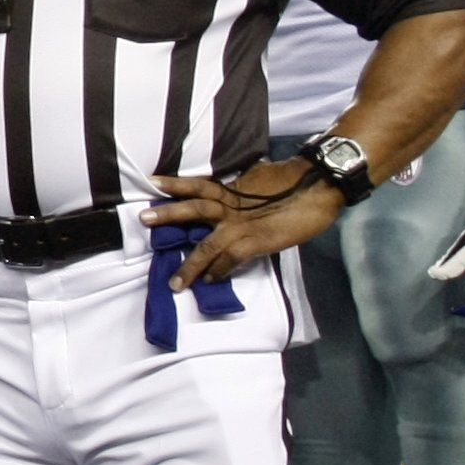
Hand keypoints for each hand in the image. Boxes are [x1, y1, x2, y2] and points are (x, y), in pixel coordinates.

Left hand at [145, 156, 342, 289]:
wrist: (321, 186)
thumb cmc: (295, 183)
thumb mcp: (261, 181)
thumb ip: (243, 189)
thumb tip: (236, 190)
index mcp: (233, 189)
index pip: (199, 184)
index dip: (177, 184)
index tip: (153, 182)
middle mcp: (232, 204)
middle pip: (194, 206)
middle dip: (169, 213)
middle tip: (143, 218)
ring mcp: (242, 224)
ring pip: (208, 243)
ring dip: (190, 263)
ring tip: (174, 282)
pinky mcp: (256, 242)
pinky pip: (231, 259)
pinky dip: (219, 271)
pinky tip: (210, 282)